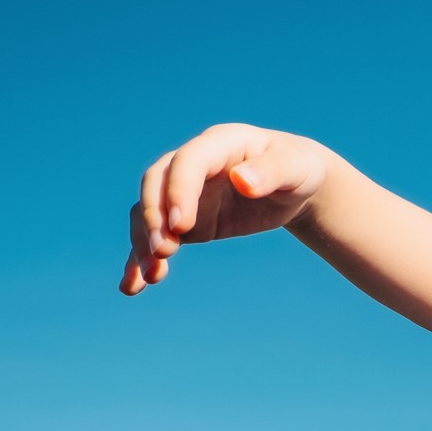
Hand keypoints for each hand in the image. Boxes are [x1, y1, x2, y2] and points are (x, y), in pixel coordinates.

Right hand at [120, 124, 329, 294]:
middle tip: (163, 252)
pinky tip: (134, 286)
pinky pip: (156, 235)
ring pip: (149, 211)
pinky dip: (141, 258)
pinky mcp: (184, 219)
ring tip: (152, 274)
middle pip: (157, 183)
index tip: (181, 226)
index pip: (188, 162)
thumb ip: (272, 172)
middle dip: (154, 217)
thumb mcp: (296, 168)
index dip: (179, 191)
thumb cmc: (297, 169)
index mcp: (219, 144)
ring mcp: (184, 191)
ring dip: (144, 240)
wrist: (294, 182)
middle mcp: (193, 163)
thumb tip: (243, 181)